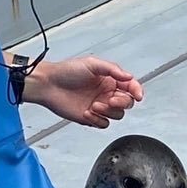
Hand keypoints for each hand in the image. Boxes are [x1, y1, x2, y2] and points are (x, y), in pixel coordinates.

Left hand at [25, 55, 143, 127]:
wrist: (48, 85)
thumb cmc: (65, 72)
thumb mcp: (92, 63)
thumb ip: (112, 69)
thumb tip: (128, 76)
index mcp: (109, 80)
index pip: (131, 86)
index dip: (137, 91)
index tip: (138, 95)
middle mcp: (106, 93)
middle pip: (127, 103)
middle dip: (121, 102)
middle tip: (110, 99)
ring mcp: (100, 106)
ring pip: (117, 115)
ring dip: (108, 111)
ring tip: (94, 105)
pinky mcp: (91, 117)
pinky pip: (104, 124)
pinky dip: (97, 120)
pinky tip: (87, 112)